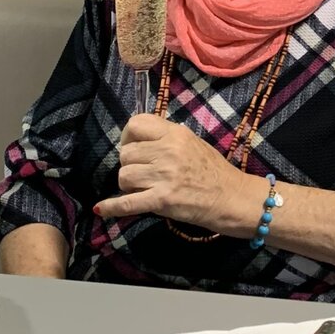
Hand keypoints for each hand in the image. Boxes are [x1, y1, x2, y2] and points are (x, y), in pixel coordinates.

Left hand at [93, 115, 259, 234]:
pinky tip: (102, 209)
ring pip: (124, 176)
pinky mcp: (161, 200)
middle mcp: (168, 151)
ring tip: (143, 189)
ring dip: (128, 185)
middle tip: (142, 173)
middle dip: (130, 164)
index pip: (136, 124)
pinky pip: (127, 203)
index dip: (128, 137)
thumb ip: (167, 138)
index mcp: (175, 133)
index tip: (132, 146)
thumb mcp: (193, 143)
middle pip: (126, 153)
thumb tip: (139, 139)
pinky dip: (112, 207)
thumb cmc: (214, 171)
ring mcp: (164, 176)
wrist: (232, 198)